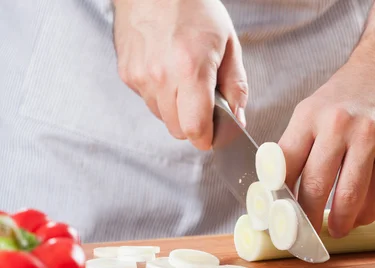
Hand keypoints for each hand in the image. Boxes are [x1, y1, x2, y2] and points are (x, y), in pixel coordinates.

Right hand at [113, 0, 247, 149]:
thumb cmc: (194, 8)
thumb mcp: (228, 43)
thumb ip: (235, 86)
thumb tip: (238, 119)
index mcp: (190, 70)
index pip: (195, 129)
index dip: (207, 138)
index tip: (214, 134)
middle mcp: (161, 77)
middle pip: (178, 129)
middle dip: (194, 124)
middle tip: (203, 101)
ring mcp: (139, 76)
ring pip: (162, 117)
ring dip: (176, 109)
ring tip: (184, 79)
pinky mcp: (127, 73)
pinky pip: (148, 100)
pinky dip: (160, 94)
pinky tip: (167, 70)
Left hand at [279, 57, 374, 237]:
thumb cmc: (346, 97)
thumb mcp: (311, 111)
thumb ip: (295, 148)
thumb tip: (275, 192)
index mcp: (308, 117)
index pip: (284, 167)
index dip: (278, 201)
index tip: (278, 222)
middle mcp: (338, 124)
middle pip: (315, 186)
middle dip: (308, 220)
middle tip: (307, 235)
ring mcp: (371, 135)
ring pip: (349, 195)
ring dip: (340, 222)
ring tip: (336, 230)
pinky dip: (369, 213)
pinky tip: (361, 217)